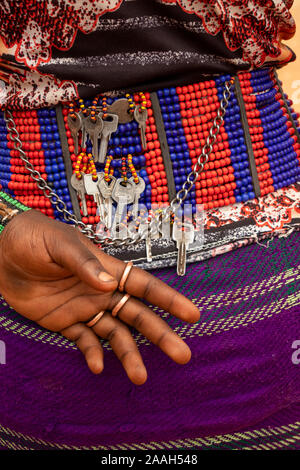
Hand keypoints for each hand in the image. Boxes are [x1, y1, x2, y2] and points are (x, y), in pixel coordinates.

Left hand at [0, 210, 199, 383]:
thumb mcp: (60, 245)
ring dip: (128, 355)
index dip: (168, 300)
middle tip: (182, 355)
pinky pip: (84, 341)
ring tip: (140, 376)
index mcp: (106, 270)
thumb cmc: (35, 238)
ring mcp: (84, 309)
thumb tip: (110, 285)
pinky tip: (97, 366)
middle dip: (160, 335)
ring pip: (115, 335)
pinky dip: (92, 354)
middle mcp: (101, 292)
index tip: (192, 315)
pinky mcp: (64, 322)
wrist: (2, 252)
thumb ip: (84, 264)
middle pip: (137, 316)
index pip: (144, 286)